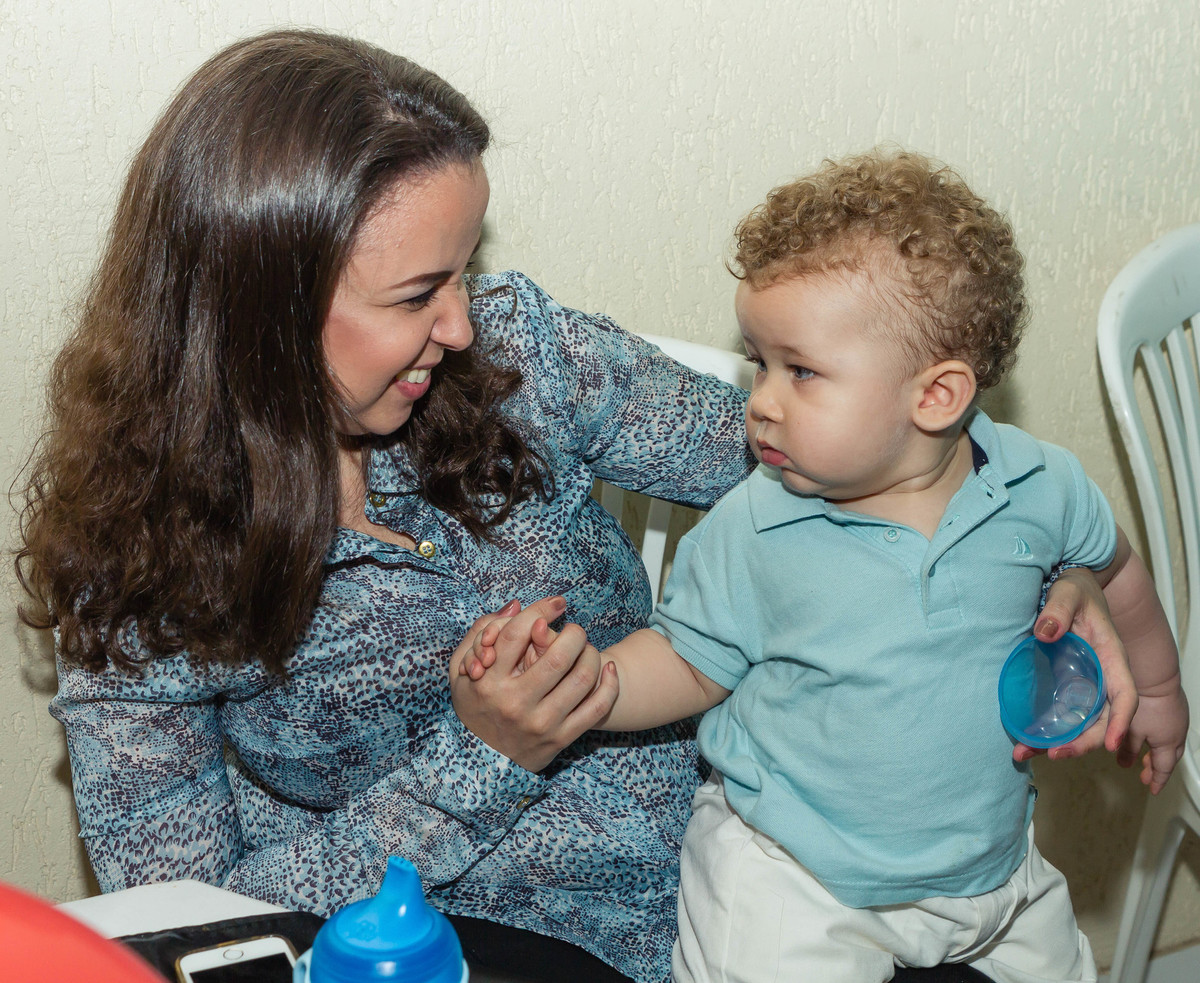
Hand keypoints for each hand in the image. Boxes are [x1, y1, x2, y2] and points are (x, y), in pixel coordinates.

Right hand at [449, 596, 618, 771]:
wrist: (483, 762)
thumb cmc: (476, 704)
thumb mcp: (461, 669)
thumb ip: (481, 631)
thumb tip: (516, 606)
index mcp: (488, 681)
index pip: (518, 634)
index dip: (541, 611)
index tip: (557, 603)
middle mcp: (514, 703)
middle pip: (559, 655)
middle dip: (575, 633)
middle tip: (575, 630)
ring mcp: (540, 723)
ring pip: (582, 678)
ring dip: (592, 654)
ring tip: (587, 649)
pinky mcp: (560, 739)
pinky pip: (597, 708)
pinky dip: (610, 684)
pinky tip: (607, 669)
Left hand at [1014, 567, 1137, 762]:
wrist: (1068, 589)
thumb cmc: (1075, 590)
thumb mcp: (1067, 593)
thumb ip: (1057, 610)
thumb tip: (1044, 633)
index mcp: (1111, 657)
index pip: (1124, 694)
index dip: (1121, 721)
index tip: (1110, 745)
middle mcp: (1103, 677)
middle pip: (1102, 720)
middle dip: (1082, 743)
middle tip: (1054, 755)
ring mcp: (1086, 685)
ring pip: (1082, 723)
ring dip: (1060, 743)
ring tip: (1025, 755)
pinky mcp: (1068, 687)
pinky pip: (1064, 715)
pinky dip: (1047, 731)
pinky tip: (1024, 743)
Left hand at [1121, 680, 1188, 793]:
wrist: (1156, 678)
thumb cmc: (1144, 705)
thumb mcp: (1132, 732)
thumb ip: (1128, 749)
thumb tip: (1123, 763)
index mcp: (1168, 744)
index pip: (1164, 769)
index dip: (1157, 780)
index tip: (1151, 789)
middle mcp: (1176, 735)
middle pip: (1168, 759)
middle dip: (1157, 768)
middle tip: (1146, 776)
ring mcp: (1178, 722)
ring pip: (1169, 745)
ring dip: (1158, 754)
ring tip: (1145, 758)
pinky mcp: (1175, 709)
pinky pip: (1169, 732)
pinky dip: (1160, 739)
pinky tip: (1150, 735)